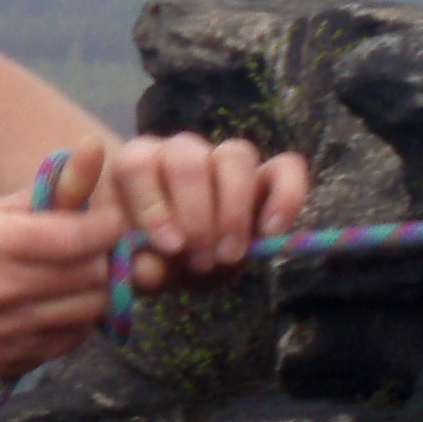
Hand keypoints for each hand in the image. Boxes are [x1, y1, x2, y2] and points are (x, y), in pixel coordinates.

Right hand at [0, 170, 118, 377]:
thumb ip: (53, 186)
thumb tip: (95, 147)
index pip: (77, 238)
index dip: (107, 227)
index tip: (109, 221)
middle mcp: (0, 289)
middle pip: (92, 276)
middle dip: (102, 258)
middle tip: (91, 250)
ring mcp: (7, 331)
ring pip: (89, 310)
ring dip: (92, 291)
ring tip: (75, 277)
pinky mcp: (14, 360)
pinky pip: (73, 339)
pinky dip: (75, 320)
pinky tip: (56, 305)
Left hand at [69, 135, 310, 292]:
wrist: (186, 262)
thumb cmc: (154, 257)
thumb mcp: (141, 268)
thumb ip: (139, 266)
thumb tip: (150, 269)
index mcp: (135, 165)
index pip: (137, 164)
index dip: (152, 205)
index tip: (169, 247)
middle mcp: (178, 151)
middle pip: (186, 160)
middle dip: (196, 216)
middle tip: (200, 261)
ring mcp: (223, 158)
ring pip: (236, 156)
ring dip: (234, 210)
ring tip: (229, 255)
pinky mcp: (268, 173)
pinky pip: (286, 166)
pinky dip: (285, 197)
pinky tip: (272, 232)